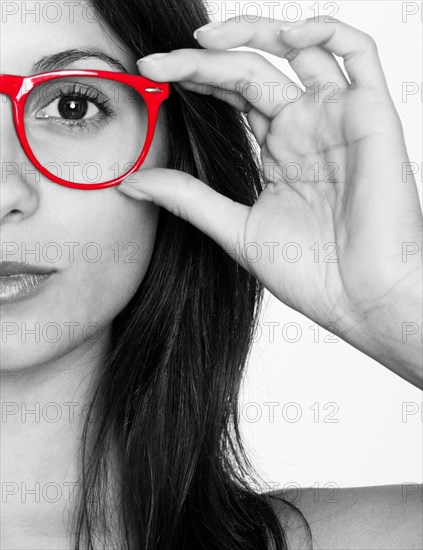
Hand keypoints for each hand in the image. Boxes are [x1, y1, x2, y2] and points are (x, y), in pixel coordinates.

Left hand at [118, 16, 422, 384]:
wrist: (360, 300)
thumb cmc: (311, 273)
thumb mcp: (235, 229)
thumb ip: (187, 199)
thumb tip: (131, 182)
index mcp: (280, 152)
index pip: (233, 96)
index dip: (194, 80)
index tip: (150, 78)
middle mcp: (307, 129)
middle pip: (253, 71)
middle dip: (203, 61)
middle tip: (158, 65)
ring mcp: (337, 120)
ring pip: (301, 49)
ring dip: (255, 32)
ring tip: (204, 41)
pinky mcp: (370, 115)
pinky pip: (357, 52)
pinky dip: (324, 31)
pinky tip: (281, 35)